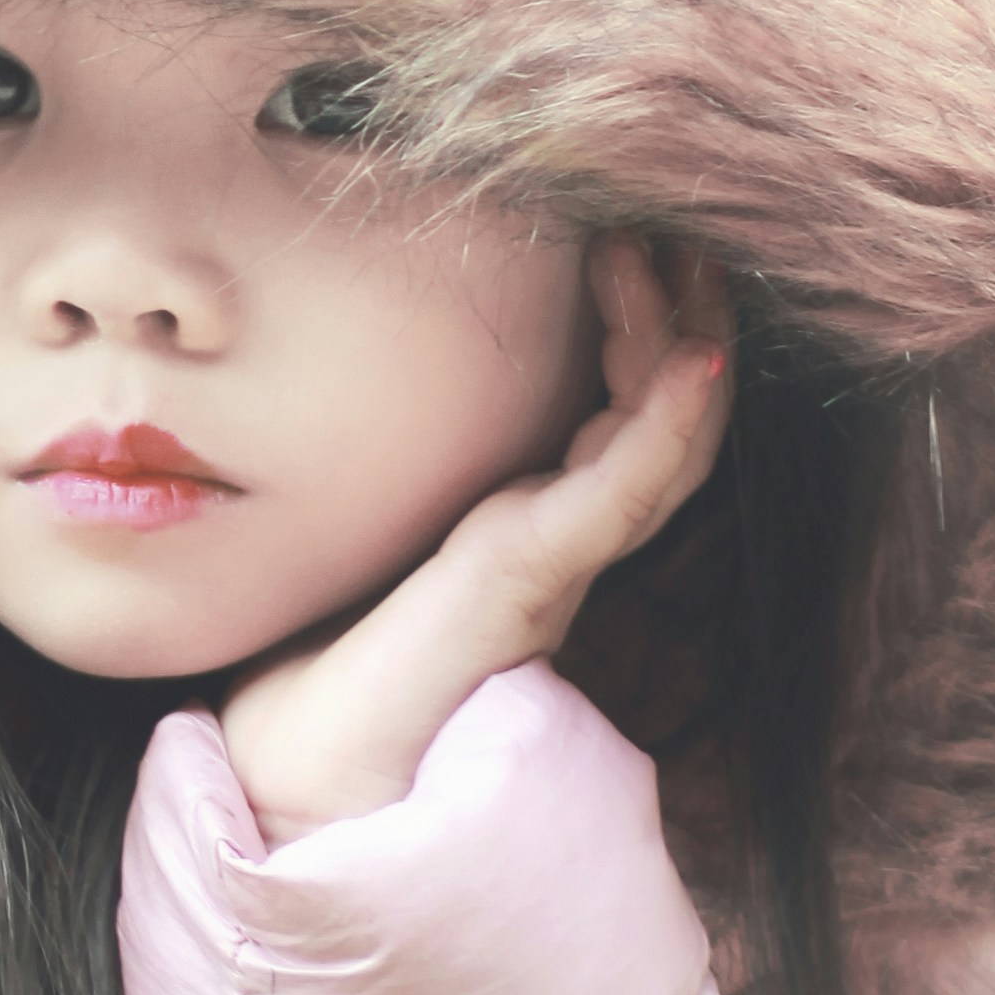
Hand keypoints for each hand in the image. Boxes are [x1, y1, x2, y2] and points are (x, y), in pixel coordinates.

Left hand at [219, 238, 734, 844]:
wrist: (298, 778)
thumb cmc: (322, 668)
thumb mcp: (367, 540)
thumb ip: (391, 481)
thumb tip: (340, 386)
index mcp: (527, 526)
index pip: (622, 410)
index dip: (644, 321)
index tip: (632, 230)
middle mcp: (558, 541)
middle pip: (665, 412)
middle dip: (683, 310)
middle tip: (681, 215)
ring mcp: (554, 560)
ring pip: (664, 438)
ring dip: (682, 338)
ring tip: (679, 248)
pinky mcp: (530, 580)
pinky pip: (624, 491)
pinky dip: (668, 424)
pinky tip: (696, 359)